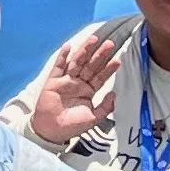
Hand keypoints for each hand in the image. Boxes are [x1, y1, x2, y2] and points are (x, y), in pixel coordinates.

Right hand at [27, 25, 122, 150]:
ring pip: (77, 62)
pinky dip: (63, 56)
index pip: (100, 76)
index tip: (117, 60)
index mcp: (88, 91)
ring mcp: (66, 81)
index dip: (108, 68)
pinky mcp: (53, 81)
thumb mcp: (94, 118)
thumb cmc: (72, 126)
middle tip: (110, 44)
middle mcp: (78, 83)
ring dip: (85, 50)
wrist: (52, 131)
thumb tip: (114, 94)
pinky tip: (68, 47)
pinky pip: (58, 67)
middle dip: (100, 55)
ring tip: (94, 40)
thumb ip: (105, 107)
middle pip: (91, 65)